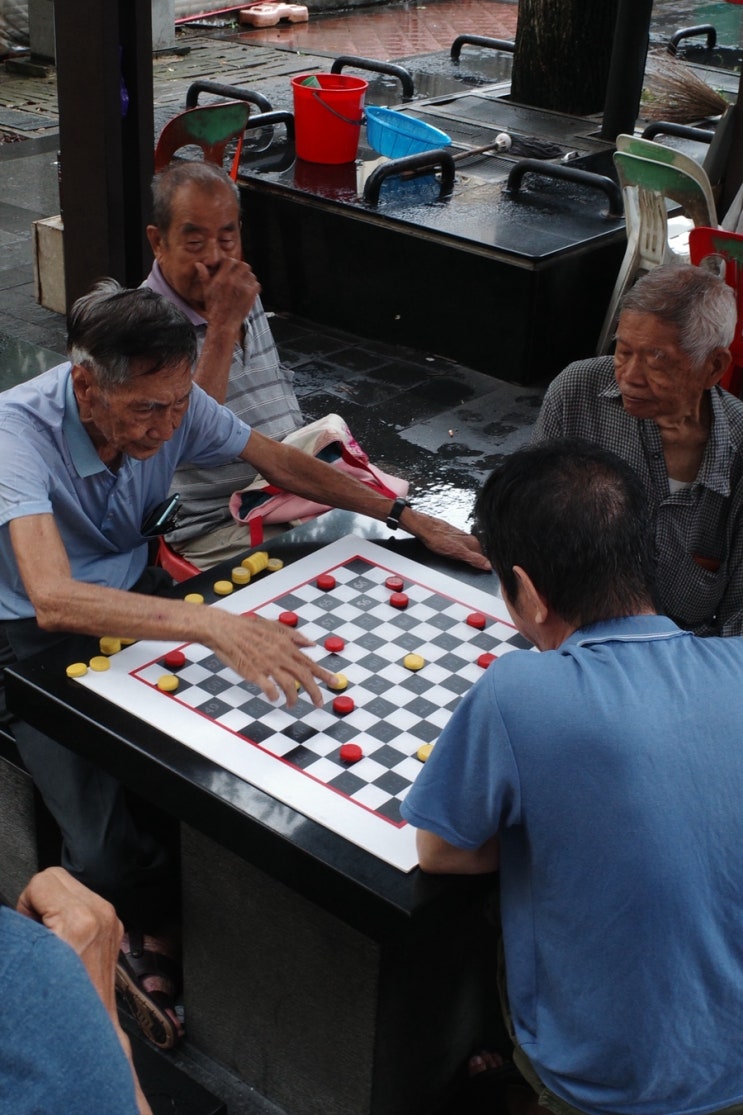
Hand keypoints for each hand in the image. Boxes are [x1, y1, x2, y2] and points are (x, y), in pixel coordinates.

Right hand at [17, 868, 153, 1114]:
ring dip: (54, 908)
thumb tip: (12, 918)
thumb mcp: (25, 962)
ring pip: (71, 888)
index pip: (42, 880)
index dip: (25, 904)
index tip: (26, 927)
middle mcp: (102, 916)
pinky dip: (69, 915)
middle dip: (38, 902)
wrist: (85, 1036)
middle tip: (35, 935)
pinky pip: (84, 903)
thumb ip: (18, 929)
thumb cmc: (54, 1008)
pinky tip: (63, 945)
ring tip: (49, 943)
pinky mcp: (115, 929)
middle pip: (58, 878)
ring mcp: (112, 922)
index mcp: (81, 920)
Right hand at [194, 257, 260, 334]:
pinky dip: (253, 286)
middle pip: (243, 265)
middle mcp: (233, 281)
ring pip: (251, 274)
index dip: (230, 262)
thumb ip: (204, 276)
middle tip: (238, 274)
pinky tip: (247, 291)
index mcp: (221, 279)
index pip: (230, 261)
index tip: (230, 267)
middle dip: (241, 268)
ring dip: (248, 277)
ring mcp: (243, 288)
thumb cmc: (214, 308)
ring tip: (243, 283)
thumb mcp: (206, 291)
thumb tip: (199, 264)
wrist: (223, 324)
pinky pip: (256, 284)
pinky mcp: (251, 295)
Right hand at [207, 611, 337, 706]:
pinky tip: (274, 698)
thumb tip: (311, 644)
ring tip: (292, 704)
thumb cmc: (246, 627)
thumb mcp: (274, 626)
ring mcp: (268, 664)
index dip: (324, 674)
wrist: (224, 629)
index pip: (310, 662)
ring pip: (289, 685)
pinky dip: (275, 696)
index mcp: (286, 644)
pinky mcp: (254, 673)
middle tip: (320, 703)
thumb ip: (294, 636)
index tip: (335, 683)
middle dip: (315, 691)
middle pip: (304, 676)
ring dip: (294, 698)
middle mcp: (280, 654)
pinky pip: (270, 689)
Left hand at [408, 510, 490, 571]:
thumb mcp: (458, 553)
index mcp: (472, 542)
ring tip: (456, 563)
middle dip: (472, 563)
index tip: (479, 573)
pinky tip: (450, 556)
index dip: (481, 566)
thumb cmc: (438, 539)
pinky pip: (457, 548)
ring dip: (463, 558)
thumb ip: (474, 559)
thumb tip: (488, 565)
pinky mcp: (451, 537)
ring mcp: (459, 537)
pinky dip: (455, 554)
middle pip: (475, 555)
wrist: (424, 528)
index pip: (483, 558)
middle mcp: (468, 539)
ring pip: (466, 551)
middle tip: (465, 569)